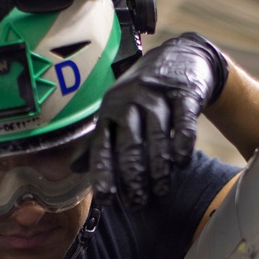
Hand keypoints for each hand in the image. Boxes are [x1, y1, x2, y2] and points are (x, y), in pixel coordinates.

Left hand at [89, 33, 229, 208]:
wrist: (180, 56)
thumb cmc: (144, 93)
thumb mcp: (116, 111)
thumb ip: (98, 139)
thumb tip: (74, 168)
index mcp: (110, 110)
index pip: (102, 146)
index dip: (103, 174)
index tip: (106, 200)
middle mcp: (130, 102)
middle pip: (129, 144)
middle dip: (133, 177)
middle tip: (138, 203)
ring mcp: (158, 96)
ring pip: (157, 136)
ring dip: (159, 167)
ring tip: (161, 191)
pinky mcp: (184, 93)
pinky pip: (183, 122)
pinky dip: (183, 143)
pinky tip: (183, 163)